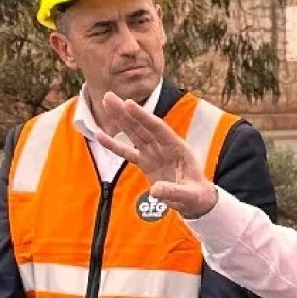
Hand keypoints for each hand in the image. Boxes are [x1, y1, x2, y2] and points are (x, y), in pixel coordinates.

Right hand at [94, 92, 219, 217]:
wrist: (196, 200)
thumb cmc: (197, 196)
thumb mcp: (189, 197)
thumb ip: (174, 192)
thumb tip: (154, 190)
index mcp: (178, 148)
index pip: (158, 129)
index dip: (143, 117)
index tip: (128, 104)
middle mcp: (165, 147)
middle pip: (143, 127)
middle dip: (126, 112)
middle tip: (109, 96)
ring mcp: (154, 153)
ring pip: (135, 133)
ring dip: (120, 119)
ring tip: (106, 104)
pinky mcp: (146, 162)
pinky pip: (128, 152)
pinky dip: (114, 145)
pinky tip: (100, 135)